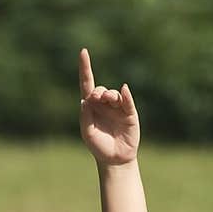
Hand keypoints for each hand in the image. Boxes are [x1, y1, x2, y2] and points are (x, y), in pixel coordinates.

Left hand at [78, 47, 139, 165]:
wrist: (115, 159)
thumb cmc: (99, 146)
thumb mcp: (88, 133)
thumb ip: (85, 117)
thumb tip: (85, 100)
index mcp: (91, 106)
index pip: (87, 83)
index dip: (85, 68)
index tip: (83, 52)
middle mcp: (104, 104)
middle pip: (100, 90)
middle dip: (98, 92)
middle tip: (98, 98)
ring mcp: (117, 108)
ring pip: (113, 94)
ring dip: (110, 95)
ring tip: (108, 100)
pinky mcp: (129, 113)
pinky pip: (127, 101)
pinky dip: (125, 96)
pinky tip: (123, 91)